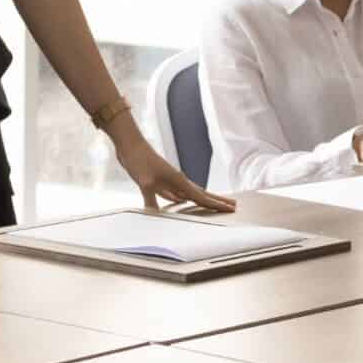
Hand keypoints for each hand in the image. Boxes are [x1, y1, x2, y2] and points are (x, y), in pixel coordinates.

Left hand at [113, 127, 232, 212]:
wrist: (130, 145)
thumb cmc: (139, 159)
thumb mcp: (146, 183)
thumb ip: (152, 201)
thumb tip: (155, 217)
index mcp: (179, 180)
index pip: (202, 197)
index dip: (217, 204)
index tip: (231, 209)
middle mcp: (178, 180)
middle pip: (202, 194)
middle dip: (217, 201)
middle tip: (233, 206)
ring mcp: (169, 180)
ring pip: (190, 193)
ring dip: (202, 200)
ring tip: (212, 204)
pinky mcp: (159, 181)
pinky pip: (175, 193)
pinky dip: (180, 199)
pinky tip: (180, 202)